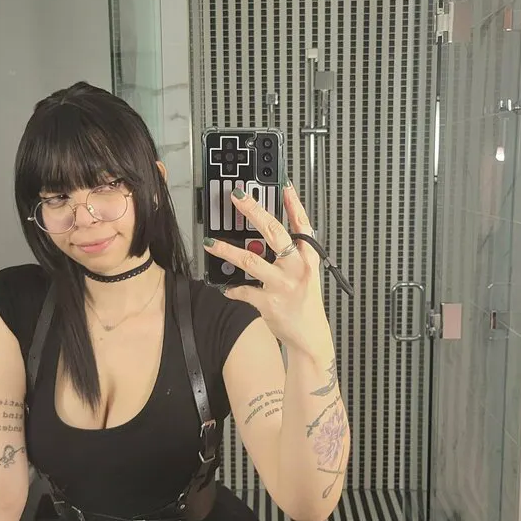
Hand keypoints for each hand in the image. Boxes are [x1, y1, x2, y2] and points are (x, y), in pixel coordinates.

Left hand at [203, 181, 329, 353]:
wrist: (310, 336)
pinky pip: (243, 290)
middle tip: (237, 197)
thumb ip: (293, 254)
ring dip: (227, 250)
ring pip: (251, 260)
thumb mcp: (307, 274)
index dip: (293, 203)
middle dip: (253, 211)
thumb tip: (271, 233)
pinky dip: (231, 288)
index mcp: (308, 258)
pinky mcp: (268, 302)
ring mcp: (282, 285)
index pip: (302, 224)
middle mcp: (296, 268)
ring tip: (211, 243)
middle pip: (273, 232)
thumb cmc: (306, 304)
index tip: (283, 184)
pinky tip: (224, 286)